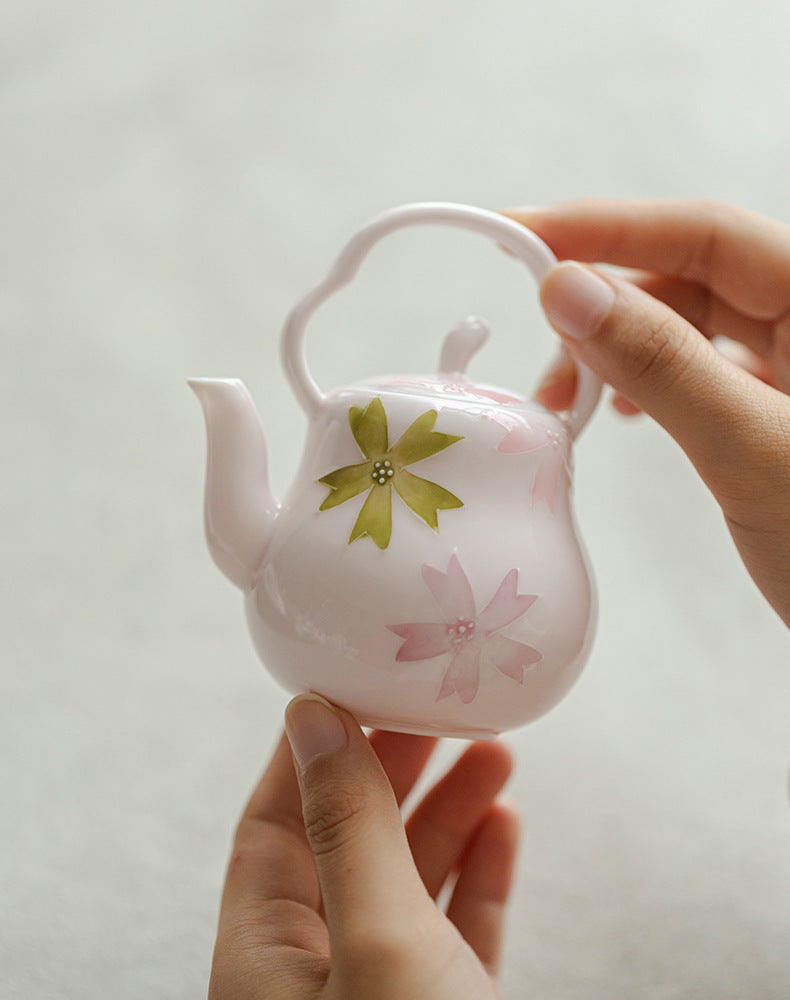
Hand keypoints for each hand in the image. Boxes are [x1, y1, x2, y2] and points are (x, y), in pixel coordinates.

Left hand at [208, 694, 518, 998]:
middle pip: (347, 842)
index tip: (352, 691)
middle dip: (394, 769)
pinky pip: (454, 926)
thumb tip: (314, 719)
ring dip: (450, 812)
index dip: (309, 753)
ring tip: (492, 753)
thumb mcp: (378, 941)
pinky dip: (480, 872)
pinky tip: (503, 826)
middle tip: (435, 711)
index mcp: (265, 959)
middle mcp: (316, 975)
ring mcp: (380, 994)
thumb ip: (349, 828)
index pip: (271, 826)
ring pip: (408, 881)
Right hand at [505, 200, 789, 626]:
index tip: (520, 234)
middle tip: (540, 351)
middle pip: (694, 275)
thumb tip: (568, 291)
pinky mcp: (780, 411)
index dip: (607, 227)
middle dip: (606, 304)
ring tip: (570, 397)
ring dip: (621, 349)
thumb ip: (663, 365)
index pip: (707, 233)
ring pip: (693, 325)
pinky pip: (704, 371)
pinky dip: (652, 383)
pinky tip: (624, 409)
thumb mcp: (754, 452)